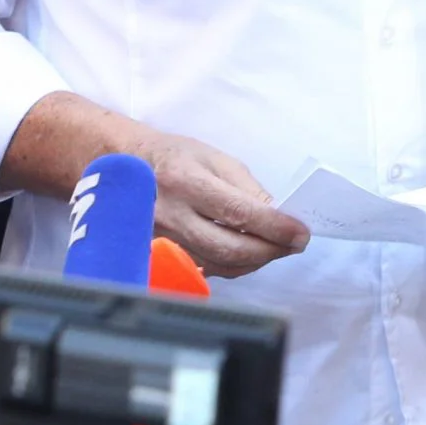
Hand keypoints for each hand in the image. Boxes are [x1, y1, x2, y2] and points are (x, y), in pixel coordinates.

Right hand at [134, 127, 310, 278]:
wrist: (126, 166)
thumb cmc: (175, 157)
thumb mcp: (215, 158)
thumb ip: (247, 189)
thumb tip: (279, 216)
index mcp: (186, 181)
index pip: (239, 212)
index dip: (274, 227)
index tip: (300, 233)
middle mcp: (171, 214)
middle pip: (228, 247)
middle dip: (269, 250)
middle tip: (293, 244)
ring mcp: (162, 239)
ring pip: (218, 264)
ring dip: (254, 261)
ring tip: (275, 248)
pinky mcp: (160, 255)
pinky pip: (205, 268)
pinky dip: (232, 265)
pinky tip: (246, 254)